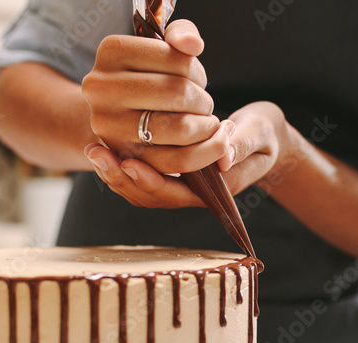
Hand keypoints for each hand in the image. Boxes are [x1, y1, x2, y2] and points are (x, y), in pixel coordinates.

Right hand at [81, 20, 228, 174]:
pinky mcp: (123, 156)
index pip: (177, 60)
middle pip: (178, 94)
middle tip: (205, 105)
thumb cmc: (147, 75)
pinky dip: (202, 153)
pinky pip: (174, 161)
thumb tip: (193, 46)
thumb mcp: (160, 46)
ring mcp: (108, 125)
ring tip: (208, 123)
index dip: (198, 72)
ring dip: (206, 127)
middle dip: (203, 101)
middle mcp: (101, 88)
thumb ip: (181, 34)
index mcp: (111, 51)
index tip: (197, 80)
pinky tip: (208, 143)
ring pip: (179, 129)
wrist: (115, 111)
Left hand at [82, 101, 290, 208]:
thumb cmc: (264, 132)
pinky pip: (141, 176)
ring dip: (115, 173)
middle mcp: (194, 192)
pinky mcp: (170, 172)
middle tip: (98, 152)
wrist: (262, 133)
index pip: (177, 194)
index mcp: (216, 189)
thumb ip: (242, 143)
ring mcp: (180, 185)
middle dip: (121, 178)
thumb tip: (221, 157)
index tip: (128, 163)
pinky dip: (120, 165)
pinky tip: (103, 145)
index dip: (151, 181)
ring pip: (141, 190)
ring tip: (94, 149)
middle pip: (151, 196)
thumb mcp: (260, 132)